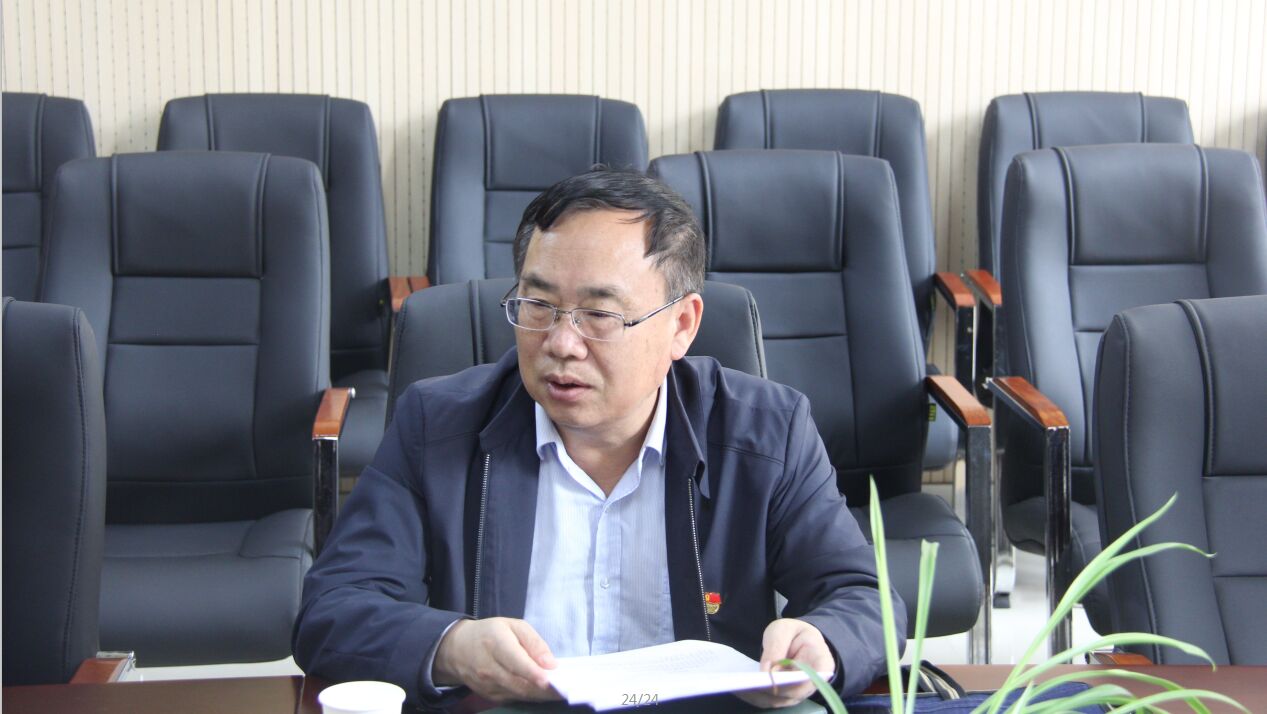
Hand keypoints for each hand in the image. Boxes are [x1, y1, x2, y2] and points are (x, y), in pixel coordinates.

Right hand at [432, 617, 559, 701]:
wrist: (457, 650)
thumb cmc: (490, 633)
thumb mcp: (513, 626)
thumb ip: (534, 642)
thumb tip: (551, 664)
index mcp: (495, 643)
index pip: (515, 661)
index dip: (532, 673)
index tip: (549, 680)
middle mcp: (489, 667)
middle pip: (519, 683)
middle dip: (543, 689)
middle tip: (565, 689)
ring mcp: (487, 685)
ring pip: (518, 694)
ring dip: (540, 695)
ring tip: (559, 692)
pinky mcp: (489, 696)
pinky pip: (514, 698)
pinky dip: (530, 696)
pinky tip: (542, 692)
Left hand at [735, 618, 835, 708]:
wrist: (798, 640)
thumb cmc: (795, 633)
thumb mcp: (785, 629)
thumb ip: (777, 647)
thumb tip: (767, 672)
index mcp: (822, 664)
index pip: (810, 678)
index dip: (791, 682)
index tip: (769, 679)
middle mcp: (812, 684)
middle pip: (791, 694)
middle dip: (767, 690)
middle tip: (744, 684)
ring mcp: (798, 693)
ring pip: (778, 701)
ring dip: (757, 696)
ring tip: (736, 687)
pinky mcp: (784, 696)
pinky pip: (769, 700)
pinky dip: (754, 696)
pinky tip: (738, 688)